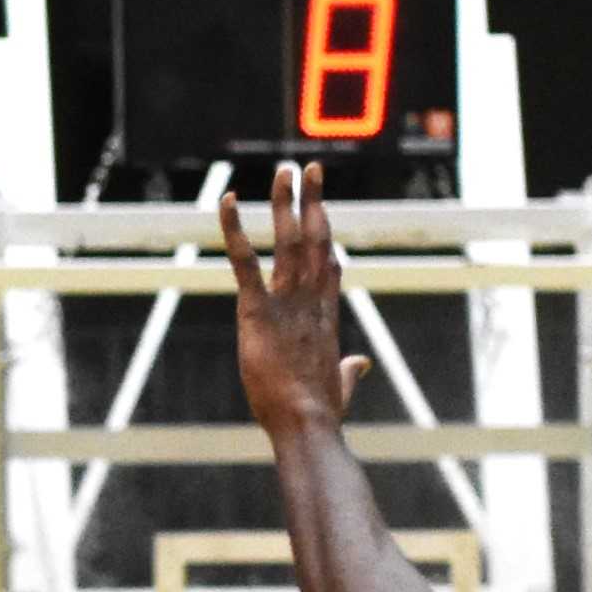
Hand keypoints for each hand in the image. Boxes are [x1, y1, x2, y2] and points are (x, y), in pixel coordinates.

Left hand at [219, 160, 372, 434]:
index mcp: (326, 316)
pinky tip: (230, 202)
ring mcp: (287, 301)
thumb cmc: (321, 413)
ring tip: (284, 171)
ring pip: (287, 240)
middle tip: (309, 169)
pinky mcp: (258, 310)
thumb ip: (350, 371)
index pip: (326, 265)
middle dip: (312, 201)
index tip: (321, 208)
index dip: (323, 235)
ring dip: (286, 202)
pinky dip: (236, 230)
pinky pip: (245, 261)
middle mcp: (311, 299)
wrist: (307, 423)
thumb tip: (361, 364)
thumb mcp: (340, 386)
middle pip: (314, 239)